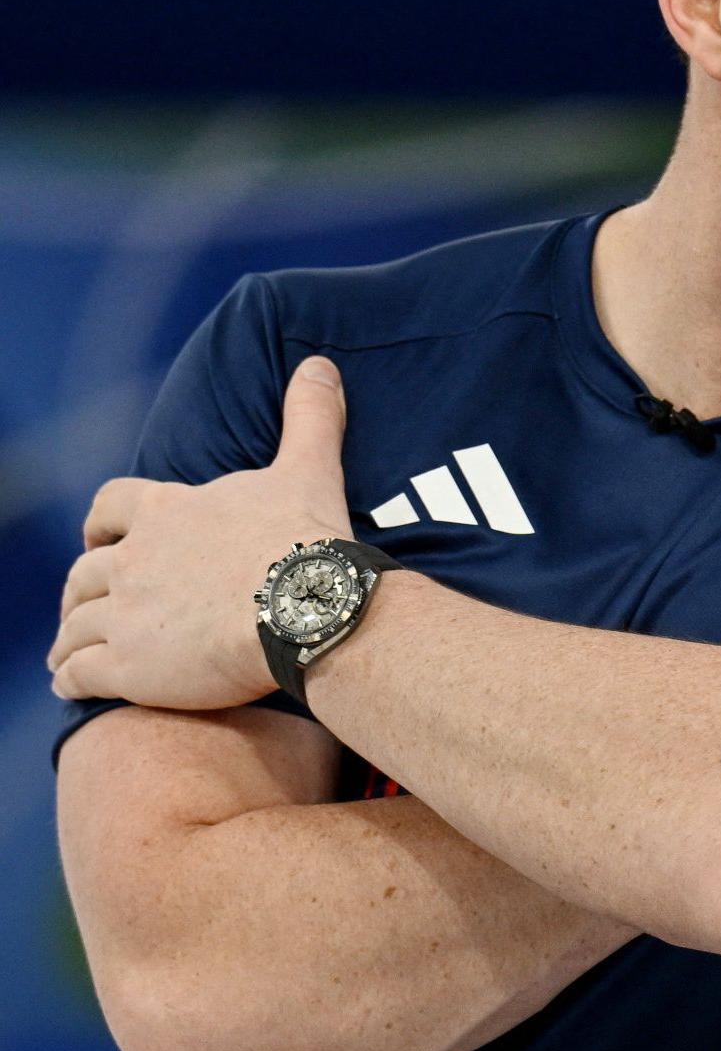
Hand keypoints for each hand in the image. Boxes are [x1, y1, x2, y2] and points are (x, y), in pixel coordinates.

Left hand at [49, 358, 355, 709]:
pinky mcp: (127, 666)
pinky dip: (69, 679)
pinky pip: (79, 674)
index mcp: (165, 513)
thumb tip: (321, 364)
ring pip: (75, 626)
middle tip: (86, 608)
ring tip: (69, 656)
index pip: (110, 508)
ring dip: (68, 639)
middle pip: (84, 574)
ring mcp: (125, 615)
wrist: (309, 609)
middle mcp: (133, 560)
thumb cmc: (306, 541)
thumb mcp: (308, 470)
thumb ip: (309, 417)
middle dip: (79, 591)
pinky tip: (71, 686)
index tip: (98, 540)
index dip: (99, 526)